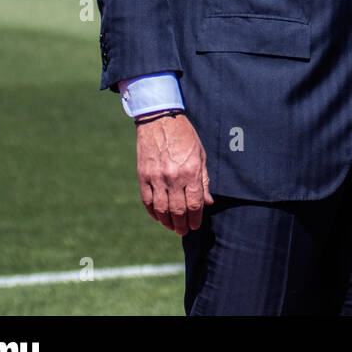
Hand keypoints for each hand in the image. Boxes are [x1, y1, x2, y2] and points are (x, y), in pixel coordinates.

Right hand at [136, 113, 212, 234]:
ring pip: (161, 209)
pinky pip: (147, 200)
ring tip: (172, 227)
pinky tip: (159, 217)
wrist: (160, 120)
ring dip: (167, 222)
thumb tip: (208, 202)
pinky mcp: (143, 176)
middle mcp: (173, 177)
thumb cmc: (185, 136)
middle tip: (184, 231)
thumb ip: (204, 180)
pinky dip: (153, 212)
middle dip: (182, 224)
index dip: (195, 219)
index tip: (195, 226)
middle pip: (178, 210)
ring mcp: (156, 177)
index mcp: (191, 172)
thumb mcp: (201, 155)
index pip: (194, 204)